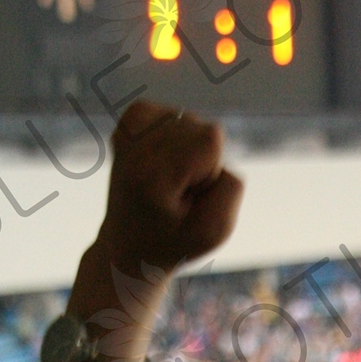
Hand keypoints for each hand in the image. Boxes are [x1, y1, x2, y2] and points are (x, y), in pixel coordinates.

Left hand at [96, 101, 243, 276]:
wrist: (130, 245)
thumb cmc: (176, 241)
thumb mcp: (214, 232)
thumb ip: (231, 186)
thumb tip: (214, 135)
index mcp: (152, 173)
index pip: (212, 138)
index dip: (213, 171)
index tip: (190, 198)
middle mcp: (134, 145)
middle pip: (203, 129)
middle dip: (202, 162)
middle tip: (179, 195)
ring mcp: (129, 128)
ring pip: (193, 123)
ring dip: (189, 155)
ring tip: (168, 184)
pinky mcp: (131, 119)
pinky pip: (178, 117)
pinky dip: (178, 141)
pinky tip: (162, 166)